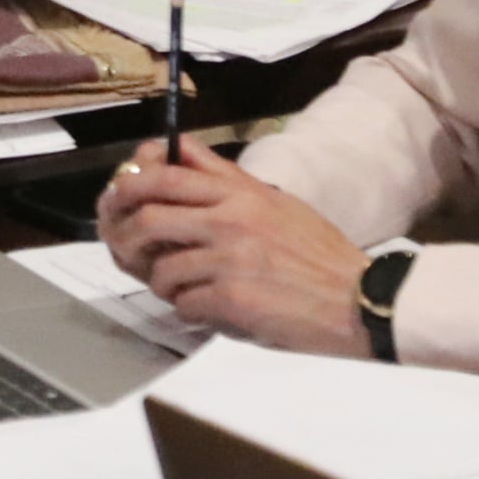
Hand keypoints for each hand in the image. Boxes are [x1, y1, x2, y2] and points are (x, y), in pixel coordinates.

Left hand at [96, 141, 369, 354]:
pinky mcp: (232, 296)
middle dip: (127, 235)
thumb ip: (229, 187)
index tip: (120, 197)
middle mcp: (232, 216)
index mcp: (243, 191)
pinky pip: (183, 303)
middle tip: (128, 251)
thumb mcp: (277, 205)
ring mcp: (230, 256)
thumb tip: (177, 167)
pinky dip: (189, 311)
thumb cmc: (319, 257)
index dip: (132, 182)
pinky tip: (209, 311)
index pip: (168, 169)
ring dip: (164, 284)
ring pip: (161, 266)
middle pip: (149, 212)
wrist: (358, 300)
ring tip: (184, 290)